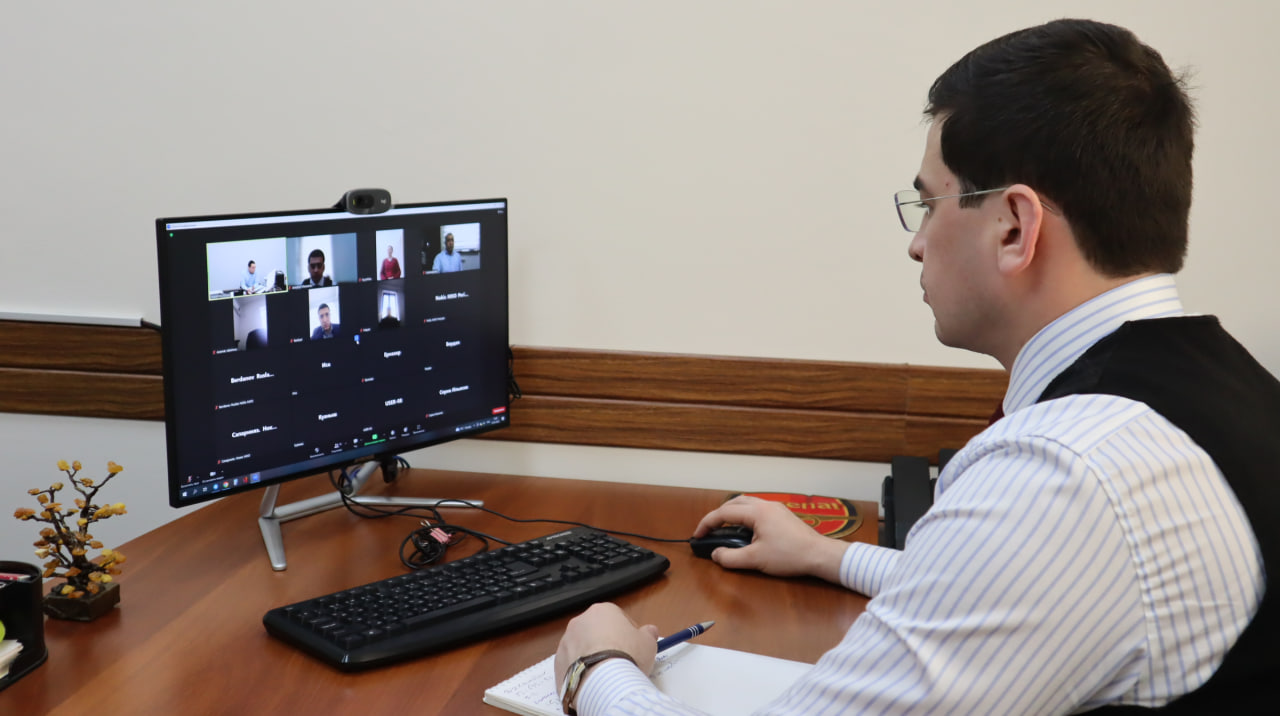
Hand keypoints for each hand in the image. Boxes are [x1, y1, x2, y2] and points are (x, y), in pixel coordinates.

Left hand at [555, 602, 660, 685]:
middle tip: (619, 660)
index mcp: (603, 610)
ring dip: (591, 656)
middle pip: (596, 631)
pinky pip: (571, 663)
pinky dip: (580, 670)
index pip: (616, 617)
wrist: (603, 681)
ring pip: (581, 647)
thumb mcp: (648, 643)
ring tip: (605, 674)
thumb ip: (648, 634)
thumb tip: (649, 631)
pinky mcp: (558, 661)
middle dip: (606, 643)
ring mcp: (566, 641)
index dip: (626, 632)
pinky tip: (592, 681)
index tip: (633, 646)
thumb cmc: (627, 656)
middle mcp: (581, 621)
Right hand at [693, 495, 848, 582]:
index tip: (697, 536)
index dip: (707, 524)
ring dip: (733, 513)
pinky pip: (758, 509)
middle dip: (719, 515)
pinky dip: (746, 516)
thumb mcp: (755, 560)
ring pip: (748, 503)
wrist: (819, 555)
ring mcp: (776, 508)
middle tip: (710, 530)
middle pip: (735, 502)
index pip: (724, 513)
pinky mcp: (784, 515)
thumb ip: (731, 557)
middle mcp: (766, 505)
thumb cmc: (789, 556)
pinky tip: (747, 531)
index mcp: (757, 512)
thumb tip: (716, 554)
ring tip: (725, 529)